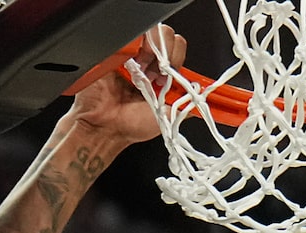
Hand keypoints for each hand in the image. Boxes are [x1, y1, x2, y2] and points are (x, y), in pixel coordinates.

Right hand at [69, 32, 180, 146]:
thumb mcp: (166, 117)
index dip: (178, 57)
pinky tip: (133, 65)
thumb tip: (201, 94)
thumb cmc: (129, 125)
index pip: (177, 48)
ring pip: (151, 32)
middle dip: (167, 54)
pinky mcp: (114, 48)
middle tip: (156, 75)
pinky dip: (136, 47)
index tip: (172, 76)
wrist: (104, 127)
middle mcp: (146, 60)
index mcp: (160, 73)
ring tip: (142, 71)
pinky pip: (131, 35)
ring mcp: (130, 52)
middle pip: (166, 35)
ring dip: (151, 51)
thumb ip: (185, 104)